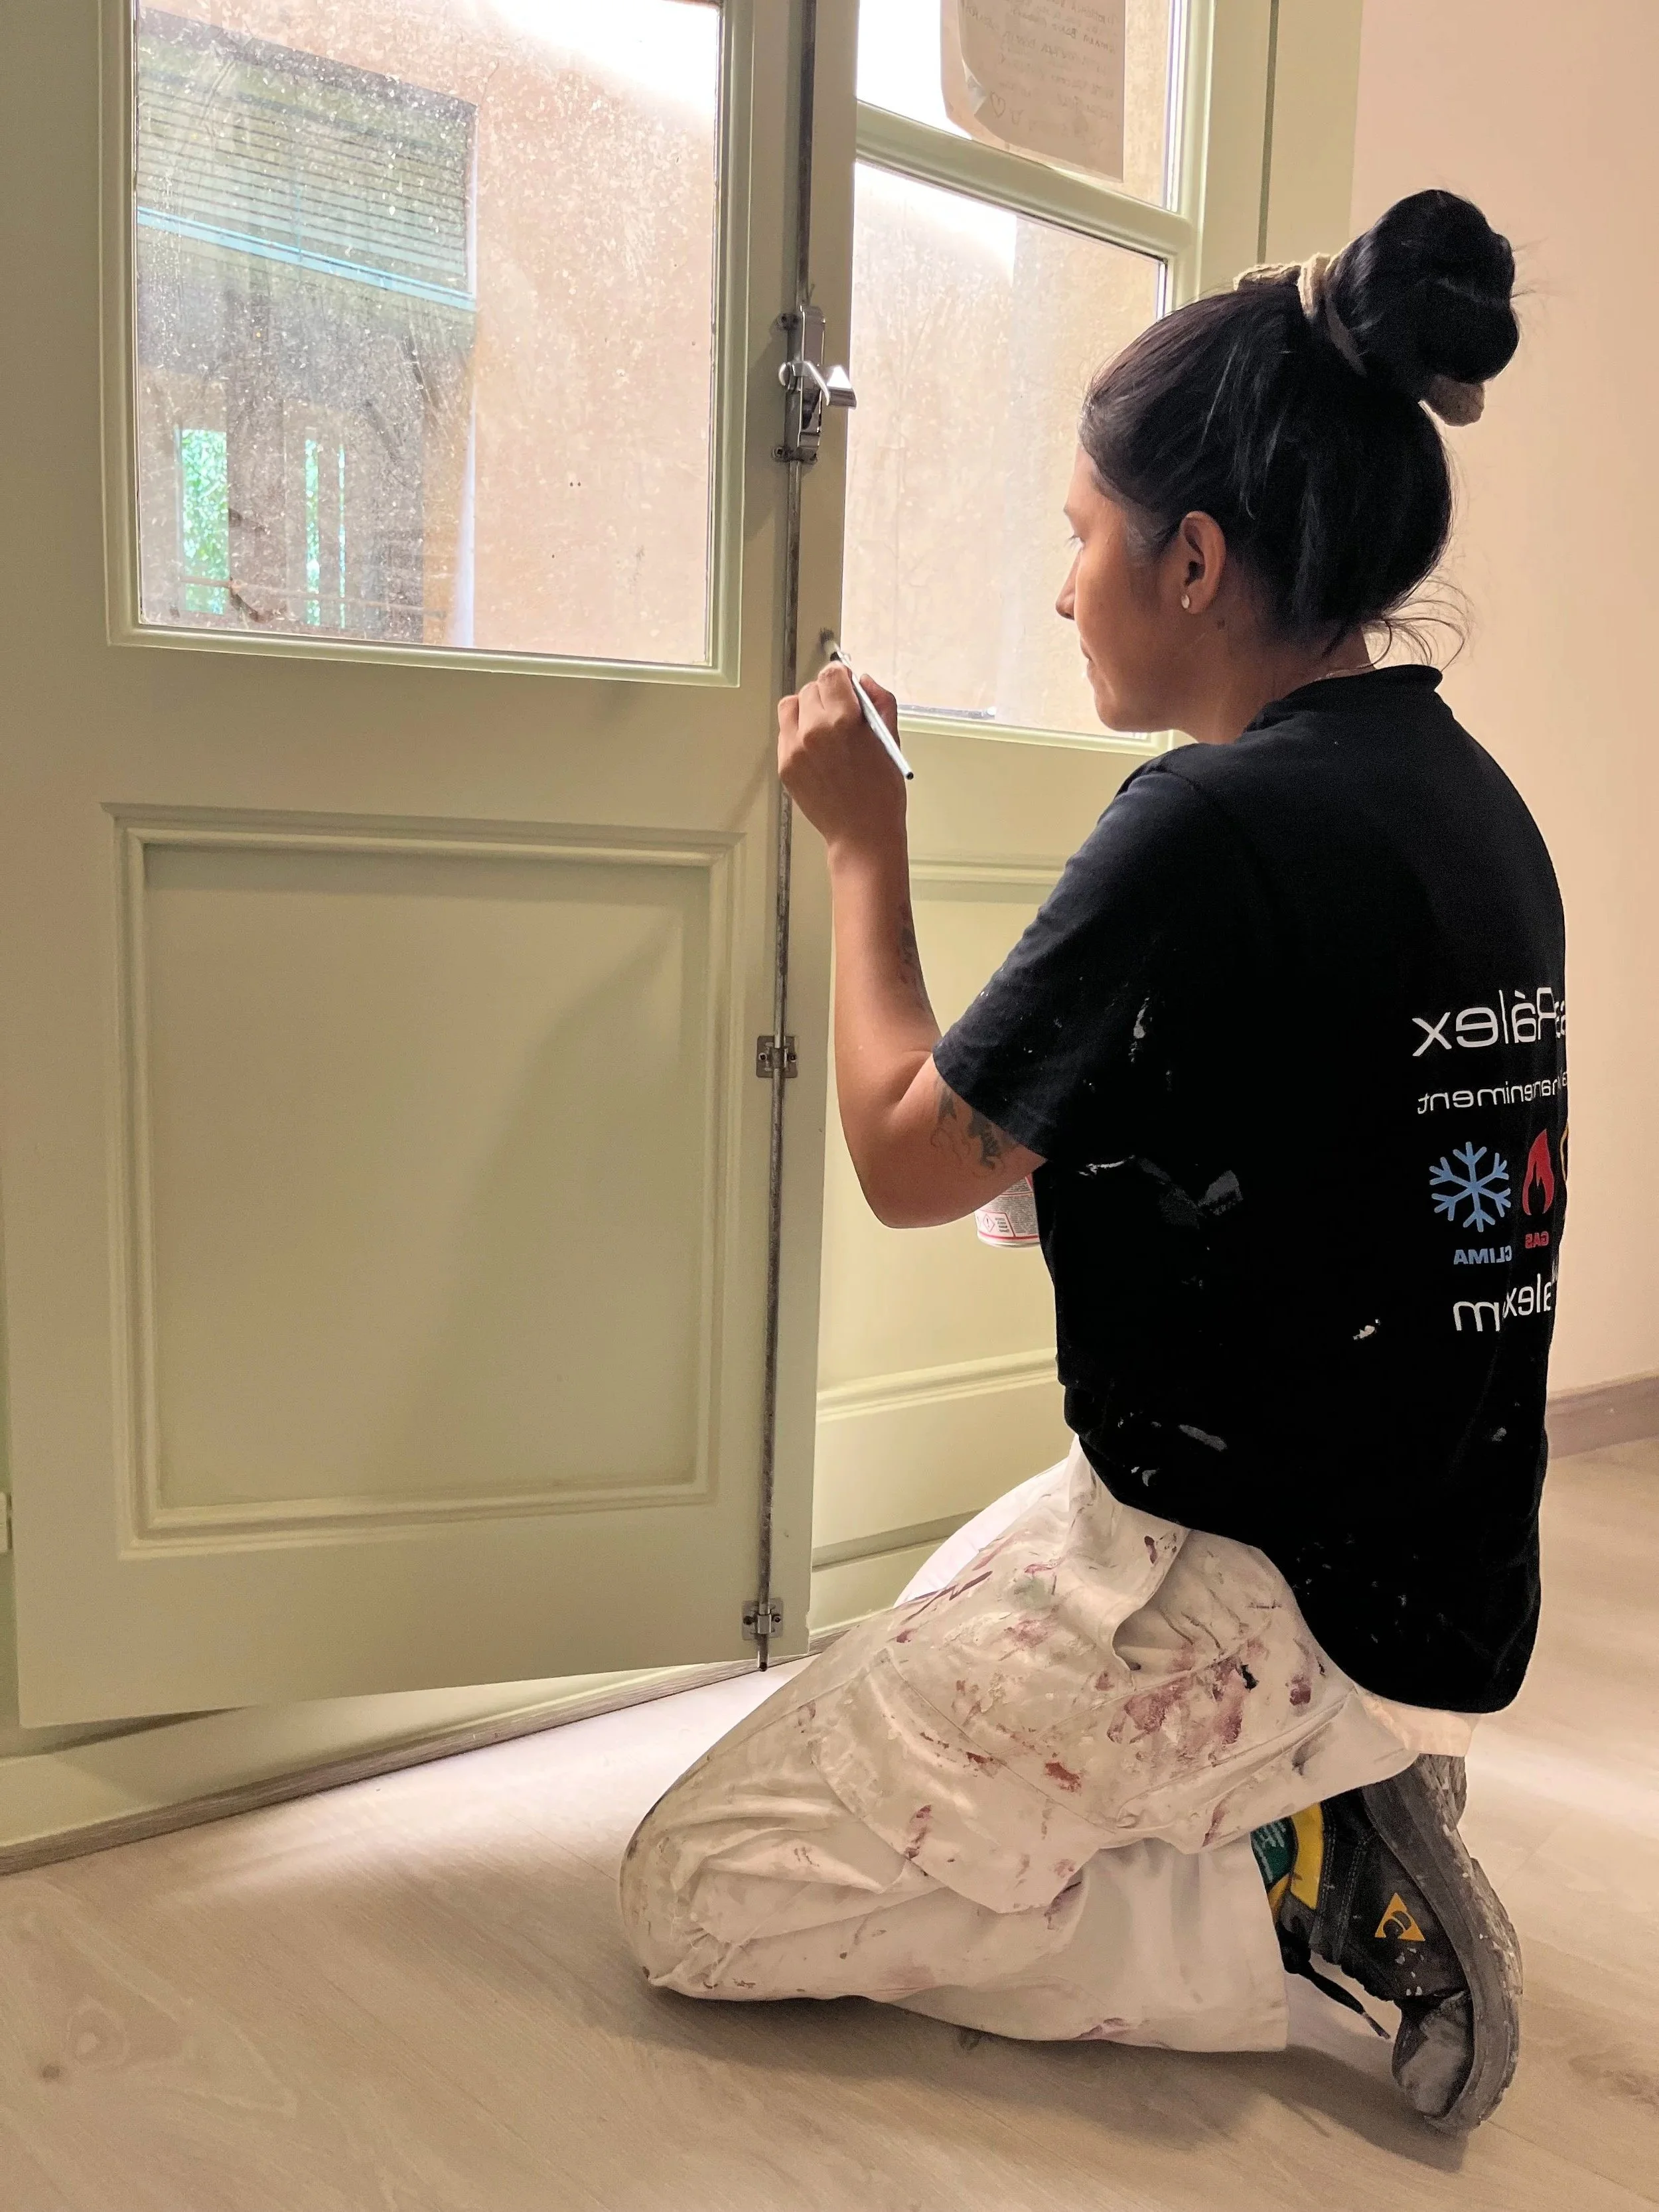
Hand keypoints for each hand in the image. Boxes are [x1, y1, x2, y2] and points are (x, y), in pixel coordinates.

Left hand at [777, 665, 905, 855]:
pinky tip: (818, 750)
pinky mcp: (785, 765)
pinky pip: (786, 732)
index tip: (848, 687)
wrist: (862, 834)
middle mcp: (813, 731)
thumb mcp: (891, 739)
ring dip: (807, 710)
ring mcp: (795, 749)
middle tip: (842, 714)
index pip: (832, 674)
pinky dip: (799, 733)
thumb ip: (880, 701)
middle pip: (812, 689)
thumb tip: (864, 681)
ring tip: (824, 728)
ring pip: (792, 706)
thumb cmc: (882, 791)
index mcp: (843, 719)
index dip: (843, 678)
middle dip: (828, 696)